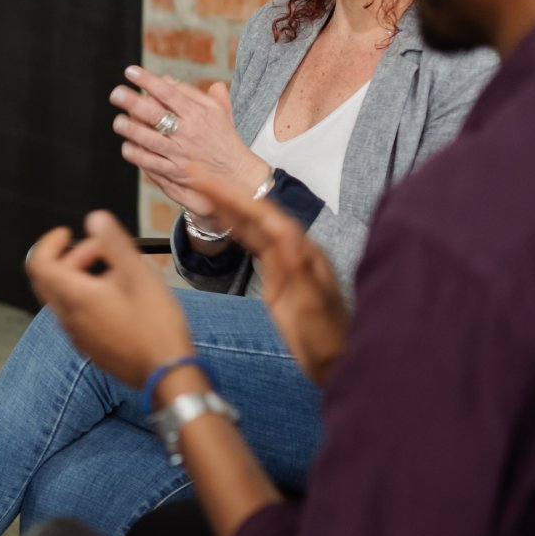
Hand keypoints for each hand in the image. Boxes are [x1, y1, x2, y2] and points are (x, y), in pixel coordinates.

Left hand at [26, 210, 194, 387]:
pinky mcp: (88, 346)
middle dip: (70, 256)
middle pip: (49, 278)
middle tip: (102, 251)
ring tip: (119, 275)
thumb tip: (95, 219)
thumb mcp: (139, 275)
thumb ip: (114, 244)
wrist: (166, 374)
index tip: (67, 233)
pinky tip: (119, 299)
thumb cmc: (156, 328)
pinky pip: (76, 315)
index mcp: (75, 297)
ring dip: (82, 277)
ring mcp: (77, 335)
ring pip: (64, 296)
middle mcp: (69, 317)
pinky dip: (87, 297)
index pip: (38, 263)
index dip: (48, 242)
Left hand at [110, 66, 269, 218]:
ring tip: (118, 121)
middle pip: (155, 114)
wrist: (238, 175)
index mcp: (198, 114)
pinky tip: (127, 146)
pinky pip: (150, 163)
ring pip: (149, 139)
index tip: (131, 72)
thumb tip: (168, 80)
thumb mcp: (219, 112)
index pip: (169, 93)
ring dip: (130, 129)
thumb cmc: (225, 140)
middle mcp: (188, 132)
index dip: (148, 81)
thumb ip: (195, 94)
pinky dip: (136, 154)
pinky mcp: (176, 172)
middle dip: (132, 102)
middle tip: (116, 93)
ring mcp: (180, 153)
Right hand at [191, 173, 350, 385]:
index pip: (263, 215)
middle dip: (226, 191)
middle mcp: (297, 250)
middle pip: (256, 213)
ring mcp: (289, 261)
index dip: (233, 195)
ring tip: (201, 185)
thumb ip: (299, 271)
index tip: (206, 179)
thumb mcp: (312, 309)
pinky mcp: (280, 274)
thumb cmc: (327, 343)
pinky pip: (255, 242)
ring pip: (254, 224)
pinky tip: (224, 217)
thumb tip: (284, 234)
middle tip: (195, 171)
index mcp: (303, 254)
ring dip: (228, 204)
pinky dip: (236, 226)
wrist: (339, 363)